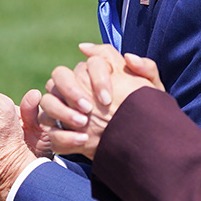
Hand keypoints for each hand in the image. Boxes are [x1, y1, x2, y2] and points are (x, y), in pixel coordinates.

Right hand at [39, 46, 163, 158]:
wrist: (141, 143)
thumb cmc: (145, 113)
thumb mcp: (152, 93)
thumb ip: (147, 69)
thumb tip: (128, 56)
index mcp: (97, 74)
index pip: (89, 63)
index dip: (95, 78)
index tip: (107, 99)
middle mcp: (77, 87)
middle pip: (59, 75)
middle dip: (71, 90)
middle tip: (88, 108)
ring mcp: (65, 109)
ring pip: (48, 101)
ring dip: (62, 111)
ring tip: (83, 124)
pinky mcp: (62, 133)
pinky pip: (51, 131)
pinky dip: (64, 136)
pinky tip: (82, 141)